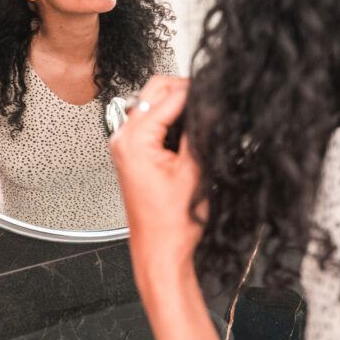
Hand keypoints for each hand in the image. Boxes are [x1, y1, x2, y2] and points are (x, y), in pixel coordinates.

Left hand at [109, 76, 205, 286]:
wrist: (160, 250)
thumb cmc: (171, 223)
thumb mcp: (194, 170)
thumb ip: (199, 131)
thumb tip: (209, 103)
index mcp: (134, 141)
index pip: (168, 95)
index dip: (197, 90)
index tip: (216, 90)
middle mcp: (123, 139)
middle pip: (155, 91)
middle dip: (185, 89)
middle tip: (211, 98)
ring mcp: (125, 145)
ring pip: (153, 103)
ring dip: (178, 102)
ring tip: (203, 114)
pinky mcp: (133, 152)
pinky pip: (151, 120)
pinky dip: (171, 117)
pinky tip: (189, 128)